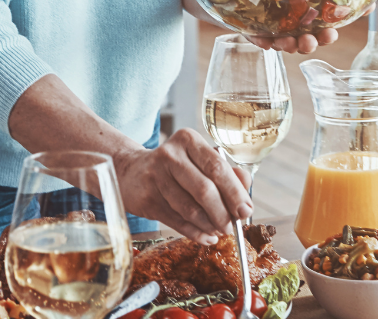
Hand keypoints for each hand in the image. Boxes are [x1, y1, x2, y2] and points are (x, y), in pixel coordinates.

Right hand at [111, 127, 250, 243]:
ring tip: (219, 232)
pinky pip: (177, 221)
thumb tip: (246, 185)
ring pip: (190, 209)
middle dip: (223, 213)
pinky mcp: (147, 199)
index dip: (235, 192)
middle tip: (232, 227)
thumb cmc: (175, 167)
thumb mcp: (198, 160)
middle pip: (204, 190)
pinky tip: (206, 237)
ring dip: (209, 226)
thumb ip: (225, 170)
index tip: (246, 210)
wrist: (131, 172)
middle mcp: (170, 155)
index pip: (217, 167)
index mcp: (188, 140)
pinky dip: (195, 233)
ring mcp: (155, 177)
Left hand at [248, 27, 338, 53]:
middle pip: (303, 42)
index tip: (331, 34)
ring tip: (288, 42)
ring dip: (287, 45)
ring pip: (282, 43)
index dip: (326, 36)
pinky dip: (261, 41)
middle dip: (307, 44)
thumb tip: (359, 2)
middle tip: (308, 43)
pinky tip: (264, 43)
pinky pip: (257, 38)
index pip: (321, 32)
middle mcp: (292, 30)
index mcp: (307, 20)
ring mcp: (273, 32)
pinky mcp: (253, 31)